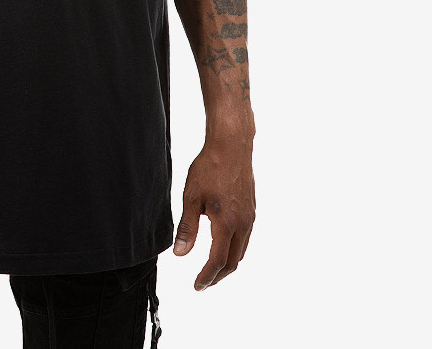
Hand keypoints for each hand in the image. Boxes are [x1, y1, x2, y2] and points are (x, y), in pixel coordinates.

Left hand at [172, 136, 254, 289]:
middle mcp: (243, 224)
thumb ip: (187, 228)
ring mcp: (249, 217)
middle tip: (203, 282)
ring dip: (227, 264)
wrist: (232, 145)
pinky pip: (245, 238)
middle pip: (233, 261)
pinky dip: (234, 249)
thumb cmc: (210, 167)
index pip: (218, 261)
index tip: (197, 286)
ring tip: (212, 268)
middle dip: (218, 276)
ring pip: (241, 251)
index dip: (206, 277)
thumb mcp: (191, 197)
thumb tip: (180, 254)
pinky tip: (223, 244)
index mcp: (227, 224)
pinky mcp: (251, 209)